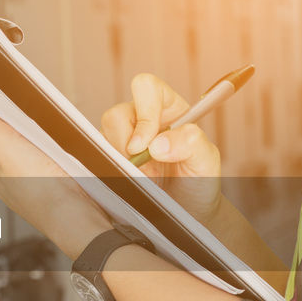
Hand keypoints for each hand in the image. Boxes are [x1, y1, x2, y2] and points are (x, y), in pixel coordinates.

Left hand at [0, 81, 111, 259]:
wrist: (80, 218)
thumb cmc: (43, 189)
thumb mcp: (3, 142)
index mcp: (2, 179)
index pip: (7, 139)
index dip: (19, 124)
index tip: (33, 116)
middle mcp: (21, 189)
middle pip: (31, 147)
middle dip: (43, 139)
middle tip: (53, 135)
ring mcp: (47, 194)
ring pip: (53, 159)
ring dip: (62, 151)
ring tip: (67, 150)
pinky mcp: (70, 197)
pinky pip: (72, 171)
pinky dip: (77, 164)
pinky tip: (80, 164)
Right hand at [101, 73, 222, 222]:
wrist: (187, 211)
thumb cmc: (198, 181)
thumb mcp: (206, 160)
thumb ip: (190, 143)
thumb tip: (157, 144)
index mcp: (167, 107)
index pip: (147, 88)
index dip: (144, 112)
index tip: (146, 146)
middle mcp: (141, 118)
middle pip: (117, 114)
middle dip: (126, 144)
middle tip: (142, 169)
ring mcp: (122, 139)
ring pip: (103, 135)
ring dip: (119, 160)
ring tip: (141, 178)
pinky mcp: (109, 157)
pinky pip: (95, 156)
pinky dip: (109, 170)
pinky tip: (129, 182)